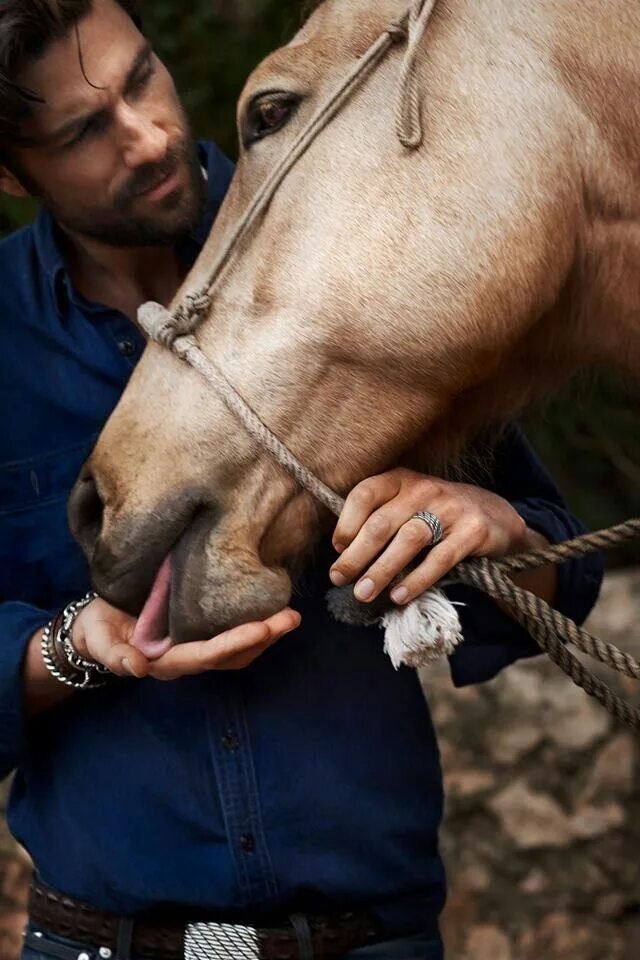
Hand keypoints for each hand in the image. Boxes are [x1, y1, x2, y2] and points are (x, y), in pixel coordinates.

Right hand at [72, 598, 300, 679]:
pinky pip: (232, 635)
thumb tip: (137, 669)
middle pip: (232, 655)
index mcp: (166, 662)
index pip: (207, 654)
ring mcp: (195, 647)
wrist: (96, 628)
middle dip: (263, 639)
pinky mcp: (198, 632)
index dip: (235, 642)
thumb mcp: (100, 640)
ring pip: (238, 649)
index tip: (262, 627)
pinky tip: (271, 609)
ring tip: (291, 615)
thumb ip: (116, 655)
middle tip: (292, 618)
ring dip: (267, 635)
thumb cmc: (98, 632)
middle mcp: (187, 658)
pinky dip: (255, 626)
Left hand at [329, 468, 530, 605]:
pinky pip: (440, 559)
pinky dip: (417, 580)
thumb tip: (342, 551)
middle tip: (339, 579)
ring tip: (364, 593)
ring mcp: (450, 508)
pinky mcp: (472, 531)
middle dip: (356, 554)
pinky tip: (399, 596)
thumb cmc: (437, 516)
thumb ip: (379, 520)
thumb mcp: (407, 506)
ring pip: (408, 540)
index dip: (347, 523)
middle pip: (382, 522)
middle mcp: (424, 489)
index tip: (337, 549)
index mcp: (401, 480)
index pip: (365, 494)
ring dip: (382, 570)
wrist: (495, 517)